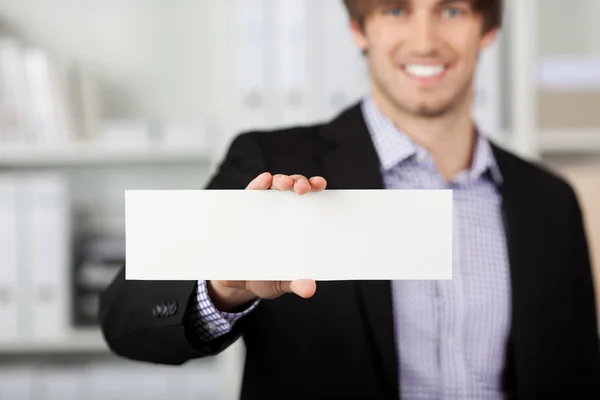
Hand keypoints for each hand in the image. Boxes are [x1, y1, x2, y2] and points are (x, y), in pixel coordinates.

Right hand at [208, 172, 326, 311]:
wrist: (237, 281)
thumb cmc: (266, 277)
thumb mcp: (282, 282)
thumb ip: (295, 283)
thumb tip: (308, 289)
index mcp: (297, 225)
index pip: (310, 201)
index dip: (315, 188)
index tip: (320, 185)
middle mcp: (282, 211)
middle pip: (294, 188)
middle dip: (300, 182)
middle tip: (303, 188)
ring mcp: (263, 207)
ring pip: (275, 185)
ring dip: (281, 180)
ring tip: (284, 184)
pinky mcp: (244, 208)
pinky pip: (252, 191)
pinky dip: (258, 183)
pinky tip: (264, 179)